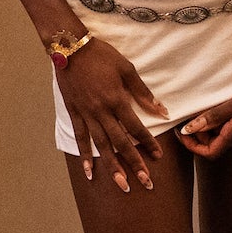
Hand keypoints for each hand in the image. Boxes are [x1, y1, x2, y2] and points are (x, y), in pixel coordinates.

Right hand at [57, 39, 162, 192]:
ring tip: (122, 185)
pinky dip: (85, 156)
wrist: (70, 48)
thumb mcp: (127, 69)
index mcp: (117, 100)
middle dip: (134, 164)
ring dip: (112, 167)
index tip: (158, 156)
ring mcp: (86, 114)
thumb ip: (143, 92)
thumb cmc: (101, 56)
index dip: (148, 143)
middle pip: (120, 143)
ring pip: (101, 146)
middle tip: (145, 182)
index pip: (136, 128)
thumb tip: (162, 110)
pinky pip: (80, 138)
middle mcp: (101, 111)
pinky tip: (90, 172)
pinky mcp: (74, 114)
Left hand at [178, 67, 231, 158]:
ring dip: (207, 127)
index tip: (182, 132)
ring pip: (219, 136)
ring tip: (201, 109)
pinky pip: (227, 128)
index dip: (191, 146)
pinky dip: (217, 121)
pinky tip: (217, 107)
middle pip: (211, 145)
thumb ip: (213, 116)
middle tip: (189, 116)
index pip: (208, 153)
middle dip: (196, 135)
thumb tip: (190, 128)